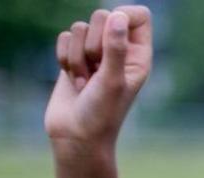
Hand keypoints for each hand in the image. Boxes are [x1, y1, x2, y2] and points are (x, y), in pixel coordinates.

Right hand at [46, 6, 152, 162]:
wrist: (77, 136)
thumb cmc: (102, 114)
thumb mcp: (112, 81)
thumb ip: (115, 48)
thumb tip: (118, 16)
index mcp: (139, 55)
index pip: (139, 15)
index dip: (124, 15)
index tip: (113, 32)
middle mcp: (119, 51)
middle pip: (104, 15)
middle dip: (94, 42)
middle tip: (97, 70)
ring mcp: (95, 54)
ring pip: (80, 27)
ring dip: (77, 57)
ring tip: (85, 82)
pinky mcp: (74, 58)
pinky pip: (64, 37)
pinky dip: (64, 58)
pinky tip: (72, 80)